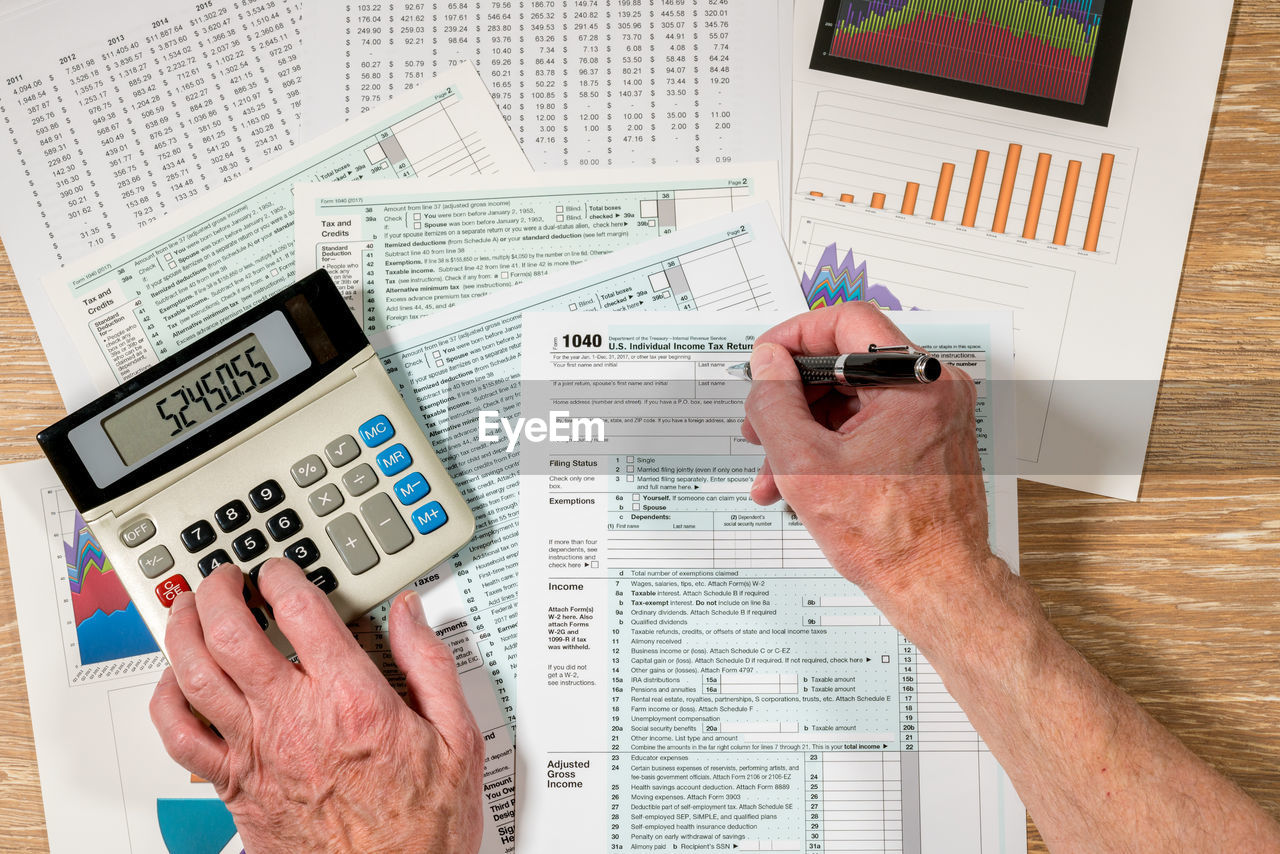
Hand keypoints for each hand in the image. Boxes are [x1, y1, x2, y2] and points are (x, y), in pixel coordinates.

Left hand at [150, 559, 484, 853]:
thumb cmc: (422, 829)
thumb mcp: (459, 738)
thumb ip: (431, 664)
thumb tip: (411, 614)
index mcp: (352, 699)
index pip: (299, 610)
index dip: (283, 574)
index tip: (282, 569)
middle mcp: (295, 720)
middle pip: (231, 631)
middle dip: (221, 589)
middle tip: (227, 576)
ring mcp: (257, 753)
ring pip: (195, 673)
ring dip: (186, 629)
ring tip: (193, 608)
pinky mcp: (235, 788)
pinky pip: (179, 736)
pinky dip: (166, 699)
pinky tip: (175, 682)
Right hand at [741, 303, 1002, 624]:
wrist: (938, 587)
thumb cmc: (891, 538)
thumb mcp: (806, 465)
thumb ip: (776, 403)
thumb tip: (766, 364)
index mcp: (915, 382)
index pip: (847, 321)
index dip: (795, 336)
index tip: (765, 361)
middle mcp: (934, 389)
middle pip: (846, 363)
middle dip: (793, 397)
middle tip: (759, 423)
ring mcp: (935, 415)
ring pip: (853, 399)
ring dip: (806, 429)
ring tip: (772, 469)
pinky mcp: (929, 439)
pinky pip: (870, 424)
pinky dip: (832, 445)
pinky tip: (799, 480)